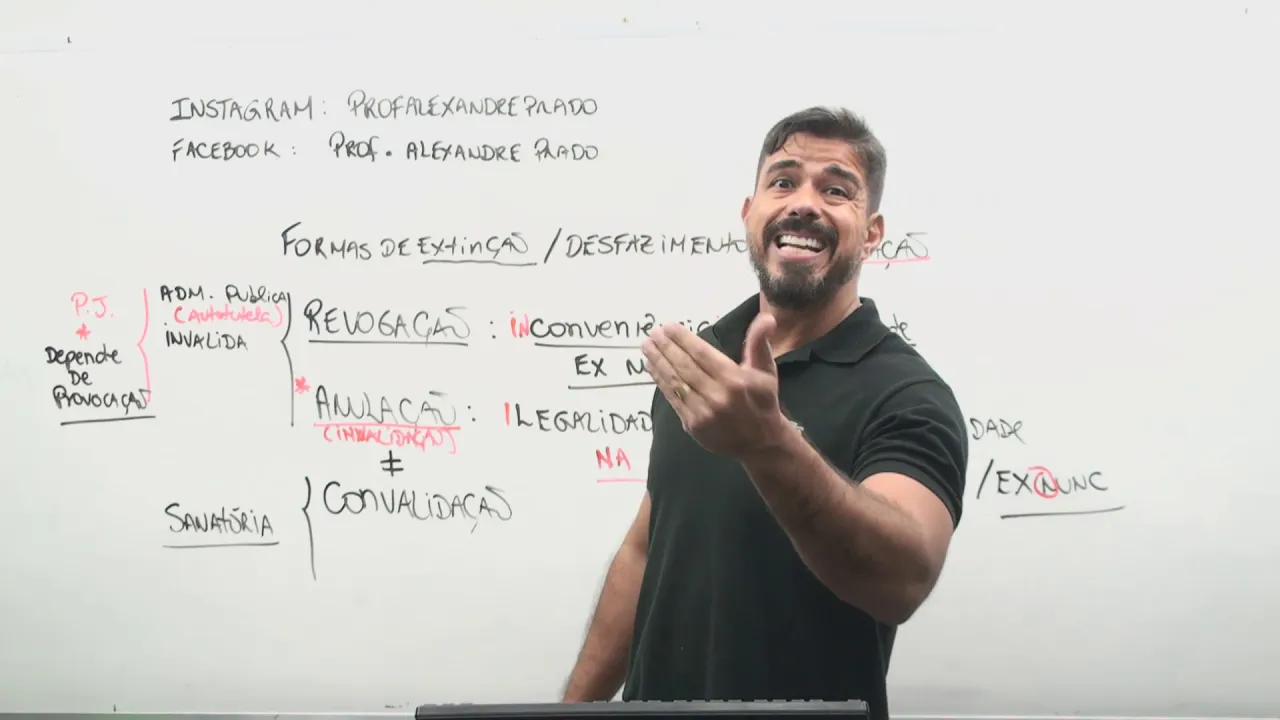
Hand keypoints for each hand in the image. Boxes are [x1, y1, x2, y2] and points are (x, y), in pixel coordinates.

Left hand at [641, 314, 788, 460]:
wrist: (761, 442)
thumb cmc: (762, 400)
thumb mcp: (766, 370)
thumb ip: (760, 343)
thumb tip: (767, 317)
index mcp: (734, 379)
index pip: (702, 353)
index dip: (683, 339)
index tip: (668, 326)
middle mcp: (717, 396)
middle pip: (684, 366)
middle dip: (666, 348)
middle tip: (652, 333)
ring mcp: (703, 412)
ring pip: (676, 382)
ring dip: (658, 362)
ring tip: (647, 347)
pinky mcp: (693, 425)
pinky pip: (673, 398)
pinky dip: (660, 381)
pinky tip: (652, 368)